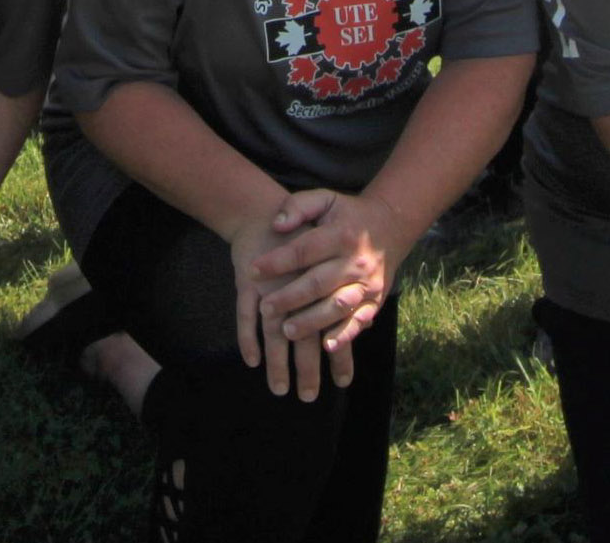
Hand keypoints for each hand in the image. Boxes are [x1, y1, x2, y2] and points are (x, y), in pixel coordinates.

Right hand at [227, 212, 329, 403]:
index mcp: (323, 285)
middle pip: (306, 337)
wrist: (264, 213)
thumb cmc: (302, 237)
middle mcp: (298, 290)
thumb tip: (364, 322)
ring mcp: (271, 287)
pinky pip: (245, 316)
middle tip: (309, 398)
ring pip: (275, 333)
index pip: (334, 326)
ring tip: (279, 389)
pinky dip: (247, 339)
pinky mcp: (248, 283)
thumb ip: (343, 289)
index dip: (340, 355)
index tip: (343, 382)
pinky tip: (252, 361)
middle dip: (308, 369)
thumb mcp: (329, 258)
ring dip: (278, 364)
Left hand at [249, 189, 402, 381]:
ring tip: (287, 331)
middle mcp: (356, 261)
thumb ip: (299, 206)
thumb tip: (277, 224)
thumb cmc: (347, 214)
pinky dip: (345, 334)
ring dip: (312, 320)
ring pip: (338, 305)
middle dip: (290, 297)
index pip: (304, 250)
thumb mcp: (325, 199)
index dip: (277, 261)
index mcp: (341, 234)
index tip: (252, 271)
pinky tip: (328, 346)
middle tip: (265, 308)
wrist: (391, 225)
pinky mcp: (376, 300)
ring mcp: (368, 283)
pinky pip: (360, 320)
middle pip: (319, 282)